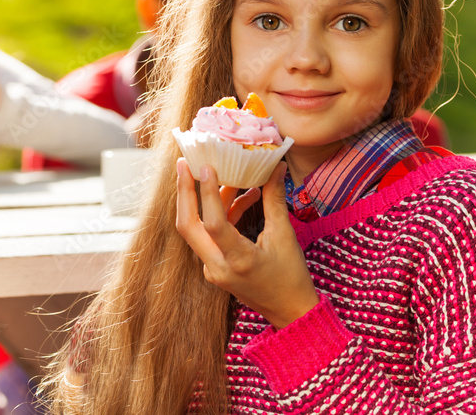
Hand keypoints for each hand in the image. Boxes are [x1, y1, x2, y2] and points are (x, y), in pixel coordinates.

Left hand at [175, 159, 318, 329]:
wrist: (290, 313)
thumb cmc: (291, 278)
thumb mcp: (285, 237)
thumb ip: (275, 200)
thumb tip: (276, 166)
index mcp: (238, 261)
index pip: (213, 224)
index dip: (207, 193)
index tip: (205, 166)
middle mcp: (217, 267)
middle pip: (188, 226)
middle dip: (185, 192)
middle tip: (184, 163)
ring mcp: (212, 269)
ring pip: (197, 229)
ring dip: (207, 200)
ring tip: (227, 175)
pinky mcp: (215, 267)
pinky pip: (210, 235)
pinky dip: (221, 214)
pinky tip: (242, 197)